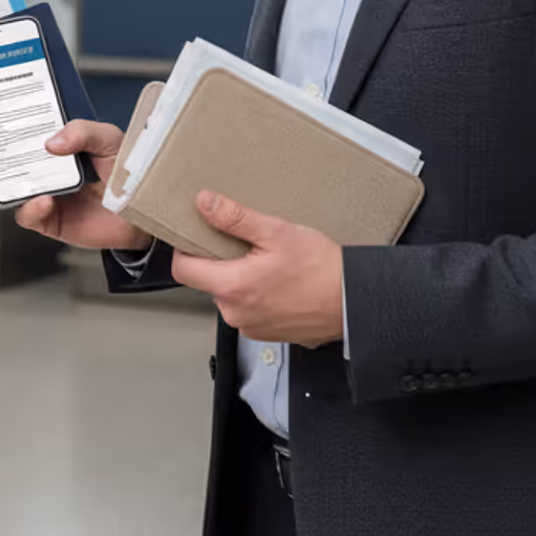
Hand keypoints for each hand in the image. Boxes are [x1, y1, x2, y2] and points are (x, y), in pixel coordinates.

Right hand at [0, 120, 151, 252]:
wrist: (147, 207)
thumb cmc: (128, 168)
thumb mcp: (108, 138)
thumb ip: (81, 131)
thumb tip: (51, 142)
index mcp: (50, 145)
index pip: (12, 135)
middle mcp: (40, 170)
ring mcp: (43, 195)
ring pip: (2, 194)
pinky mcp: (51, 221)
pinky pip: (29, 217)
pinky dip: (30, 209)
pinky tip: (42, 201)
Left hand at [171, 191, 344, 348]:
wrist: (353, 302)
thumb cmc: (322, 270)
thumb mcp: (276, 232)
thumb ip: (235, 217)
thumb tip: (205, 203)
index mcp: (233, 287)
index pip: (182, 269)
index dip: (185, 248)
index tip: (197, 236)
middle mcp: (236, 313)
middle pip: (206, 281)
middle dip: (220, 261)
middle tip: (247, 245)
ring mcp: (250, 326)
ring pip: (228, 295)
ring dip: (239, 278)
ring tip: (268, 263)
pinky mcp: (265, 332)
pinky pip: (247, 309)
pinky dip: (255, 294)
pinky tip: (277, 281)